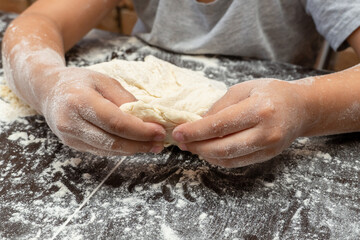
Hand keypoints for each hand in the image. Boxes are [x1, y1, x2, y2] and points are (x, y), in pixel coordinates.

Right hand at [40, 67, 165, 155]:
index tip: (159, 131)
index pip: (115, 122)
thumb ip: (125, 99)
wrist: (48, 90)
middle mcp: (71, 122)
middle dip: (140, 144)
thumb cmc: (78, 82)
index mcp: (79, 101)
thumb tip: (147, 119)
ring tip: (152, 145)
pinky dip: (121, 150)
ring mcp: (69, 137)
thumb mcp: (104, 80)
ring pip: (108, 150)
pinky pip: (102, 151)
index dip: (140, 130)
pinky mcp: (72, 145)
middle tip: (160, 142)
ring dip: (134, 150)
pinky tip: (135, 145)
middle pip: (112, 141)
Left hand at [172, 79, 308, 167]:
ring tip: (192, 146)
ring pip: (228, 159)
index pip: (219, 125)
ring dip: (205, 154)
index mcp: (259, 109)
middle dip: (196, 146)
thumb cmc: (272, 93)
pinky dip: (218, 159)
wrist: (302, 108)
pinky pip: (237, 163)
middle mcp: (265, 132)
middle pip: (222, 147)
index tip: (178, 132)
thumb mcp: (244, 89)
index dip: (195, 131)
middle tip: (181, 142)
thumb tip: (198, 123)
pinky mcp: (267, 156)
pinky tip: (208, 151)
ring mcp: (268, 147)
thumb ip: (220, 106)